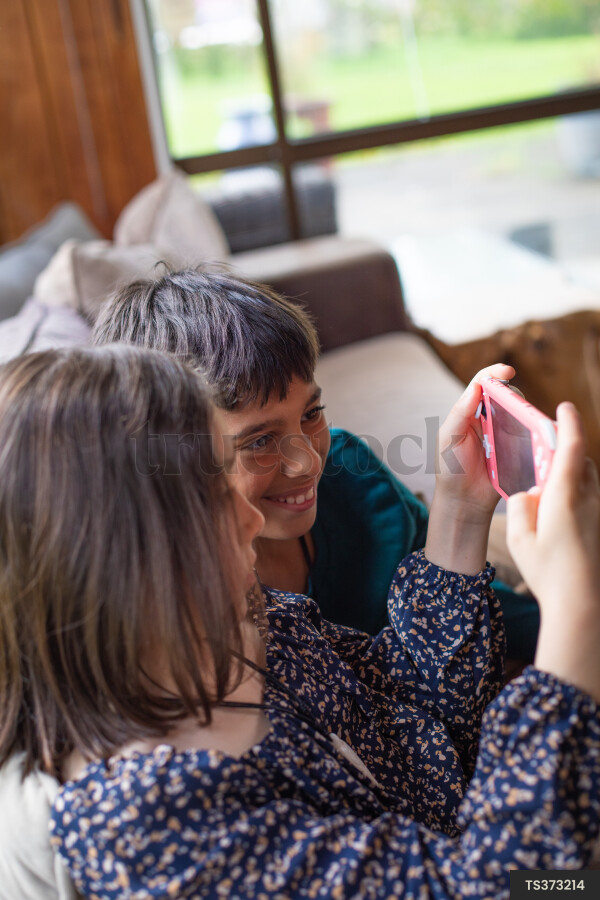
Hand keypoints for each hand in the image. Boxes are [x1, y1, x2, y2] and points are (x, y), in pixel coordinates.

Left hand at [425, 363, 513, 574]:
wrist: (463, 501)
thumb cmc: (451, 468)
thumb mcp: (449, 438)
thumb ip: (460, 412)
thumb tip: (476, 386)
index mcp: (469, 411)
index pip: (482, 384)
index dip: (495, 373)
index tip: (508, 370)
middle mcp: (488, 419)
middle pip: (506, 395)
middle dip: (513, 393)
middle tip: (515, 402)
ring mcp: (504, 434)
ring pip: (520, 412)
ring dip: (523, 412)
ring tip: (521, 420)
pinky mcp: (516, 449)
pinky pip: (528, 434)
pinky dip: (532, 429)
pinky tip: (533, 432)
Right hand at [507, 402, 599, 699]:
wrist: (583, 605)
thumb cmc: (548, 572)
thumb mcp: (519, 537)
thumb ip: (519, 506)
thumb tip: (527, 495)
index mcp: (565, 495)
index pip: (571, 446)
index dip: (568, 423)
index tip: (564, 407)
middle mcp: (588, 500)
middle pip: (583, 463)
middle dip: (568, 453)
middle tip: (548, 456)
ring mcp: (599, 516)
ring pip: (589, 484)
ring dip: (574, 478)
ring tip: (552, 493)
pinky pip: (590, 504)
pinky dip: (577, 501)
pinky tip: (562, 522)